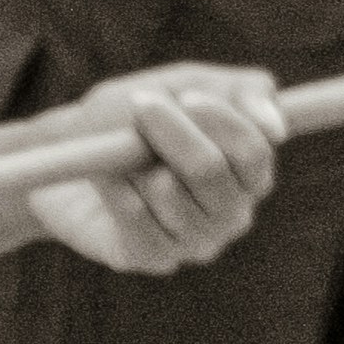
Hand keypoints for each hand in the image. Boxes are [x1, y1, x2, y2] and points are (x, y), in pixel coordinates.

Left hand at [32, 64, 289, 273]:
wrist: (65, 156)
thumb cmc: (134, 117)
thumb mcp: (183, 85)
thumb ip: (240, 92)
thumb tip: (277, 127)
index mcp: (248, 173)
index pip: (254, 152)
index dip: (222, 122)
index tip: (186, 96)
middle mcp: (231, 213)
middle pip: (211, 173)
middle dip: (171, 133)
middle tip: (139, 104)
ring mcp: (194, 241)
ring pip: (168, 193)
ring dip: (133, 160)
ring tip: (118, 151)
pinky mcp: (153, 259)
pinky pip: (135, 217)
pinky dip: (113, 186)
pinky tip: (105, 177)